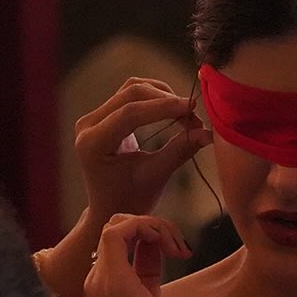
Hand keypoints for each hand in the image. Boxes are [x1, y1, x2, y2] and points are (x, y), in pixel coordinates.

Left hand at [75, 79, 211, 223]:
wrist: (111, 208)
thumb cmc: (130, 200)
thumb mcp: (156, 176)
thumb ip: (181, 150)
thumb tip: (209, 133)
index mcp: (93, 144)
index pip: (130, 113)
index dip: (165, 107)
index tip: (193, 108)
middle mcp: (87, 126)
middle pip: (131, 94)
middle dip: (167, 101)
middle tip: (194, 115)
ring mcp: (93, 118)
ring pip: (132, 88)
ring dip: (163, 96)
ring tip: (185, 114)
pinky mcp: (104, 114)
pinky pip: (131, 94)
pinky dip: (156, 97)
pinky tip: (173, 109)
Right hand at [83, 213, 194, 296]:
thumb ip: (148, 271)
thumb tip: (156, 245)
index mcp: (105, 286)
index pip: (119, 238)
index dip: (150, 233)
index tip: (179, 251)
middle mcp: (97, 281)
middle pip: (117, 226)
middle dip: (153, 225)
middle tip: (180, 248)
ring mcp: (102, 281)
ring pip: (118, 224)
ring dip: (154, 226)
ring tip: (178, 248)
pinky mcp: (115, 281)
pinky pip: (118, 231)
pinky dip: (147, 227)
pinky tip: (168, 246)